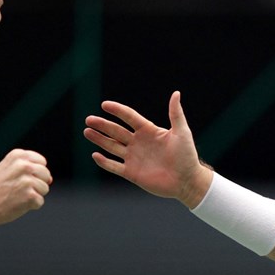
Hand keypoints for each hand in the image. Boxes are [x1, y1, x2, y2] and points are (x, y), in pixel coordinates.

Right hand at [0, 148, 51, 225]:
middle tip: (19, 188)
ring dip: (34, 195)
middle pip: (46, 175)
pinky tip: (18, 203)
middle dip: (37, 183)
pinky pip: (40, 201)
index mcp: (18, 155)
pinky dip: (31, 205)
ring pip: (45, 188)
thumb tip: (50, 179)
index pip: (42, 162)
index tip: (21, 178)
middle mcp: (24, 165)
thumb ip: (29, 168)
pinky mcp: (30, 196)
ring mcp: (27, 181)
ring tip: (17, 195)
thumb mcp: (9, 168)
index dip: (35, 172)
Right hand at [84, 90, 210, 206]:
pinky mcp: (132, 173)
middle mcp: (139, 143)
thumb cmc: (187, 155)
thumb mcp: (182, 132)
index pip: (129, 117)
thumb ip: (176, 114)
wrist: (187, 181)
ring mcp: (134, 158)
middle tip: (89, 119)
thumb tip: (176, 93)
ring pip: (112, 146)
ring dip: (99, 139)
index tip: (105, 105)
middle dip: (102, 125)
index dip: (117, 110)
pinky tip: (95, 155)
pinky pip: (115, 166)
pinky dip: (105, 162)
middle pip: (116, 131)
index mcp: (149, 131)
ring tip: (87, 131)